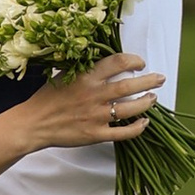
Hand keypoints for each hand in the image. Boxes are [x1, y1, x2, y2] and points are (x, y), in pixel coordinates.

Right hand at [22, 50, 163, 151]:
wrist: (34, 122)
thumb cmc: (48, 96)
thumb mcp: (65, 74)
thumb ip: (86, 69)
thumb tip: (108, 62)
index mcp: (86, 76)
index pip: (118, 62)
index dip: (134, 61)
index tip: (140, 63)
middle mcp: (94, 95)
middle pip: (130, 86)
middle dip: (149, 80)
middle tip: (160, 78)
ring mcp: (96, 116)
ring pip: (130, 109)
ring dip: (146, 102)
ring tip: (153, 98)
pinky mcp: (96, 134)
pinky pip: (123, 132)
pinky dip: (137, 128)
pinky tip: (144, 122)